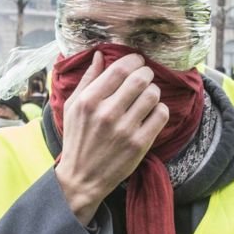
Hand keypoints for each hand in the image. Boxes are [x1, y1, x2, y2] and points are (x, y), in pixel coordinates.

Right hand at [55, 52, 168, 224]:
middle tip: (146, 76)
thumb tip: (99, 55)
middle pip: (140, 79)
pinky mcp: (139, 144)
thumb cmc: (77, 139)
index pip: (120, 69)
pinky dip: (161, 109)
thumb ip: (87, 80)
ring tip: (149, 95)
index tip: (137, 61)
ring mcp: (124, 129)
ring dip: (154, 91)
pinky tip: (152, 112)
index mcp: (88, 100)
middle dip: (147, 73)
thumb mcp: (72, 107)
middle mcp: (106, 113)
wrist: (82, 178)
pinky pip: (161, 115)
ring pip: (153, 95)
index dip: (134, 60)